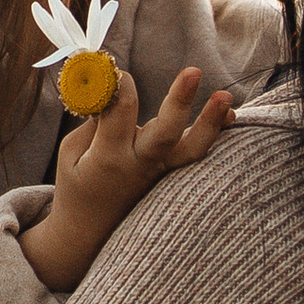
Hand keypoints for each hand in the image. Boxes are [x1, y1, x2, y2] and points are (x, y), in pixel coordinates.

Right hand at [23, 65, 232, 293]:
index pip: (119, 112)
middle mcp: (139, 166)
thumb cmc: (77, 185)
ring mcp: (160, 174)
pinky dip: (214, 135)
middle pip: (164, 133)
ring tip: (226, 97)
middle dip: (179, 100)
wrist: (90, 234)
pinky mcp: (172, 177)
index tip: (115, 68)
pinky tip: (232, 115)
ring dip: (210, 123)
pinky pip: (196, 158)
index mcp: (107, 158)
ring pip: (190, 150)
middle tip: (193, 71)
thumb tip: (113, 86)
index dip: (120, 83)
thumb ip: (94, 121)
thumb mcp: (71, 152)